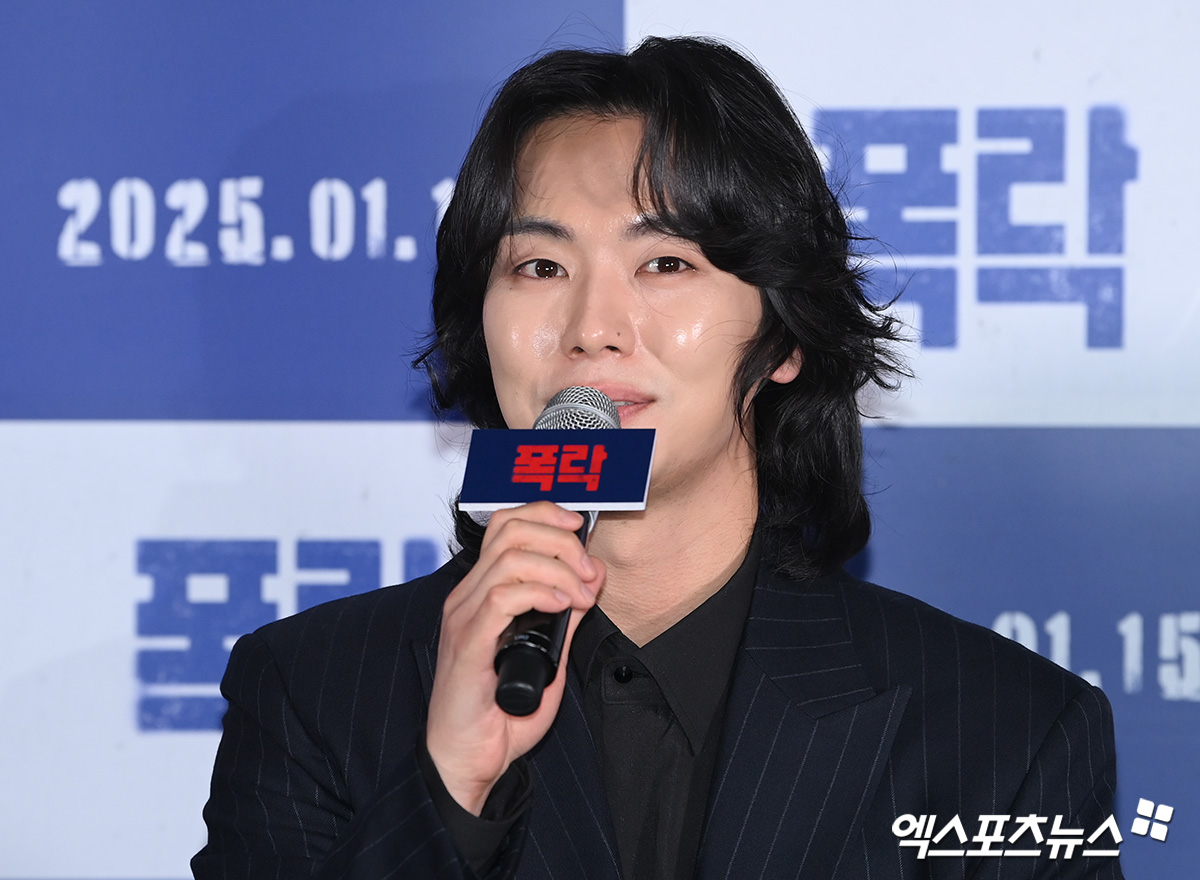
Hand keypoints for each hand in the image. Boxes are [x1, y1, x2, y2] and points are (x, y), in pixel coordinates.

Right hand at [425, 502, 603, 813]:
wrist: (466, 760)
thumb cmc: (499, 715)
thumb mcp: (548, 655)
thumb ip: (565, 617)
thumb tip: (592, 579)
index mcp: (481, 592)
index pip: (506, 524)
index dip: (546, 514)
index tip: (582, 530)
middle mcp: (467, 597)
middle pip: (510, 529)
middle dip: (561, 539)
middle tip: (589, 572)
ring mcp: (463, 618)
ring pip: (510, 557)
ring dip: (559, 568)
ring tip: (582, 595)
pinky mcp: (467, 644)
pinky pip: (501, 597)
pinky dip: (540, 592)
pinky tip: (563, 607)